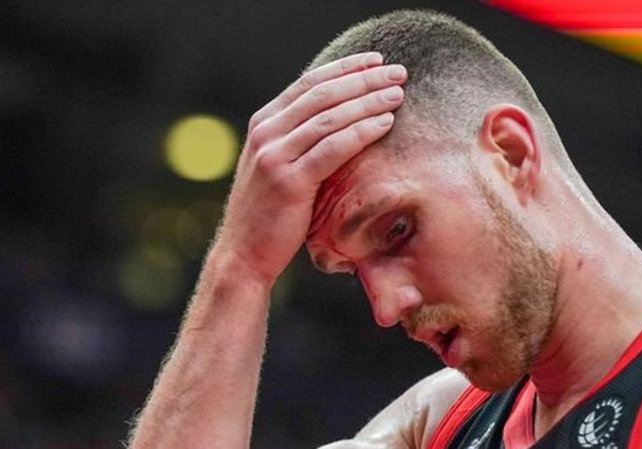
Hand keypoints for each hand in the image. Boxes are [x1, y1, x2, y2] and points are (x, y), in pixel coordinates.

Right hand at [218, 52, 406, 283]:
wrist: (243, 253)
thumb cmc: (271, 213)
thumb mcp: (280, 166)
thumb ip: (300, 140)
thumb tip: (342, 120)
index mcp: (264, 123)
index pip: (309, 83)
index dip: (346, 68)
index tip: (377, 61)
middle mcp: (266, 133)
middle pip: (323, 94)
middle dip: (364, 79)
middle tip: (398, 72)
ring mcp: (274, 156)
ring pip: (330, 117)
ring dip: (369, 101)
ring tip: (398, 94)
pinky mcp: (288, 181)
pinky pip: (333, 149)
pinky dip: (362, 132)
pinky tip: (386, 124)